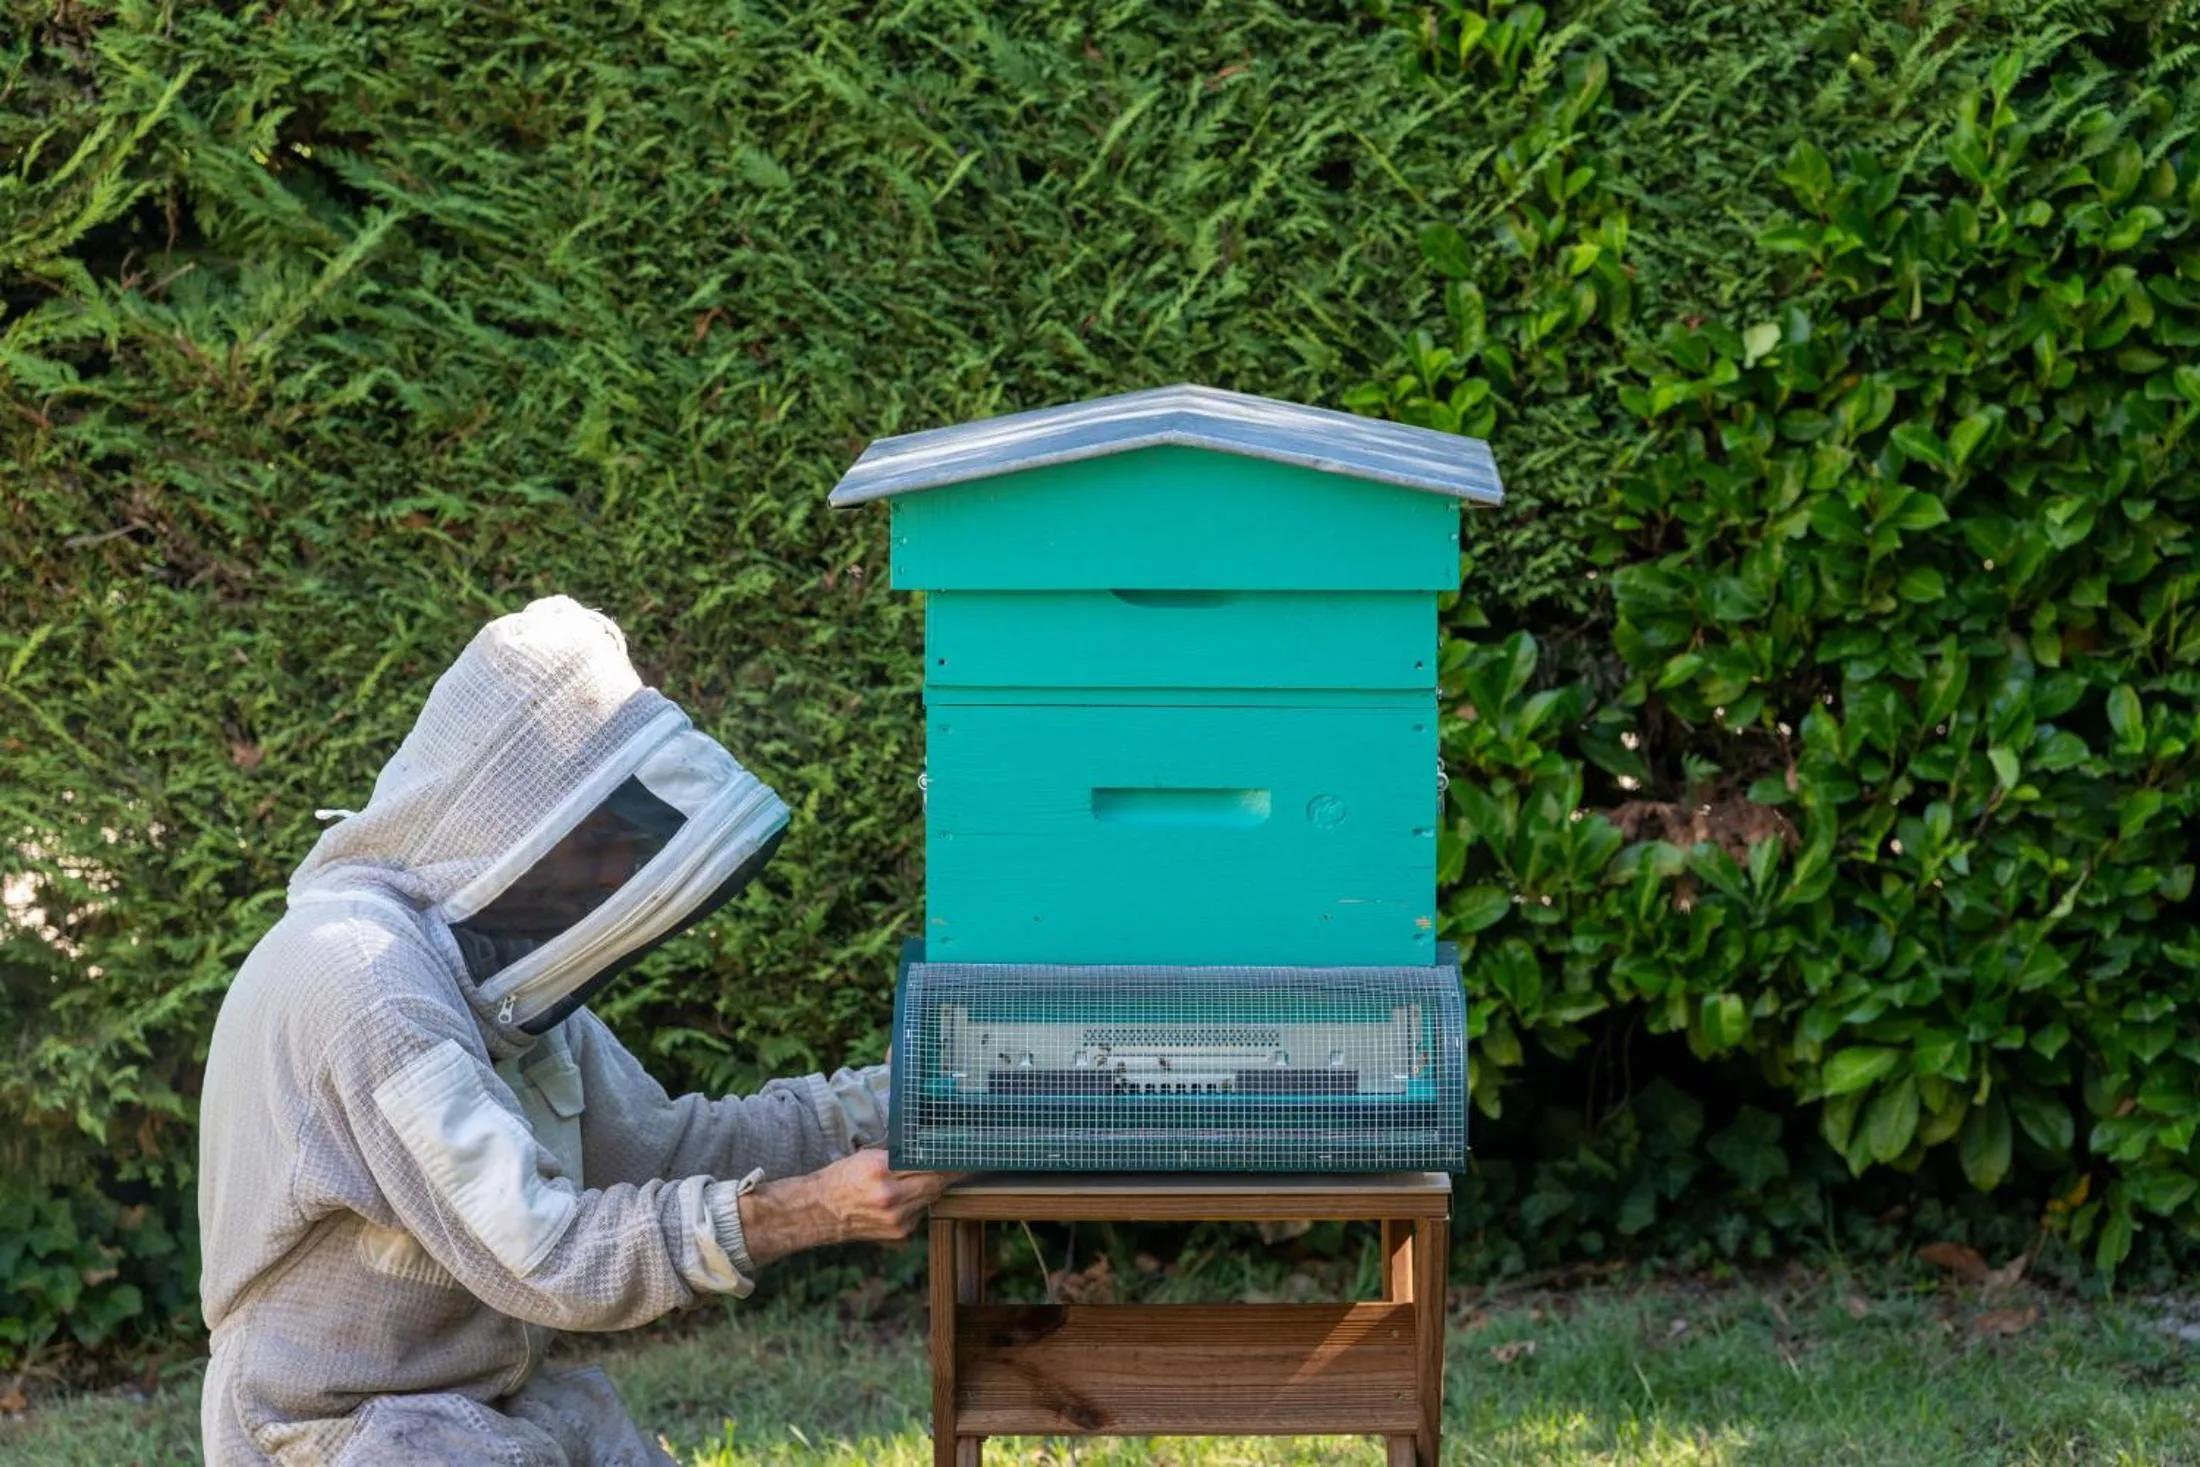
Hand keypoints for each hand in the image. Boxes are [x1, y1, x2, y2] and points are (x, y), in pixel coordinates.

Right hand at [736, 1148, 960, 1267]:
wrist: (820, 1211)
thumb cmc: (843, 1177)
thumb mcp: (868, 1156)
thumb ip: (900, 1154)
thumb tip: (932, 1146)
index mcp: (881, 1169)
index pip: (926, 1160)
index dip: (947, 1156)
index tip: (962, 1150)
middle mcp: (890, 1195)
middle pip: (935, 1181)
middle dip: (949, 1172)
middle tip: (962, 1162)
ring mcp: (897, 1218)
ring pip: (931, 1197)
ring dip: (934, 1186)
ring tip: (935, 1175)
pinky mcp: (900, 1233)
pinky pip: (921, 1212)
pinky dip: (920, 1203)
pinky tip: (909, 1196)